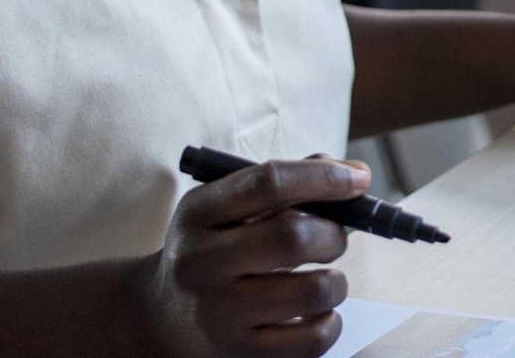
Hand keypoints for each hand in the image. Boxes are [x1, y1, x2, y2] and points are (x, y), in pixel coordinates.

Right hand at [139, 155, 366, 357]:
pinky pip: (311, 340)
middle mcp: (202, 262)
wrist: (156, 318)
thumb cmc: (212, 250)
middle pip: (293, 237)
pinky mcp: (237, 355)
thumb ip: (283, 183)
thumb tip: (353, 173)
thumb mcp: (225, 208)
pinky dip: (330, 322)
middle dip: (333, 233)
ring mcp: (218, 314)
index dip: (323, 177)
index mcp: (199, 213)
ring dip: (337, 281)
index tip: (358, 178)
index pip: (269, 182)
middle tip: (333, 239)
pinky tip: (316, 313)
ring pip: (312, 291)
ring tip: (325, 280)